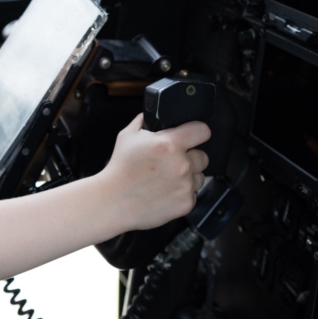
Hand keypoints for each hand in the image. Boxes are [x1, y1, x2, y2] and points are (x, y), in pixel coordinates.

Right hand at [101, 113, 210, 231]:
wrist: (114, 201)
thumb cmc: (120, 170)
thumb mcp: (128, 135)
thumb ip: (145, 121)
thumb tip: (154, 115)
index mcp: (170, 144)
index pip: (202, 131)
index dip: (197, 132)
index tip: (194, 136)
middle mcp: (182, 164)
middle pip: (203, 156)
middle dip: (190, 157)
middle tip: (172, 162)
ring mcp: (185, 185)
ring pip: (199, 176)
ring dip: (188, 177)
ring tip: (167, 178)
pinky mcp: (186, 203)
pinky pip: (193, 194)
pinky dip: (182, 193)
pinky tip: (166, 191)